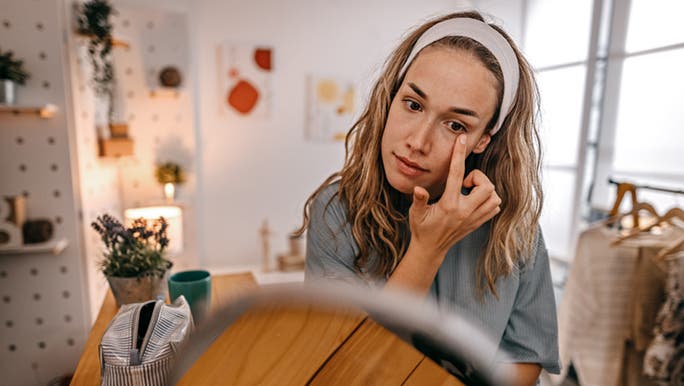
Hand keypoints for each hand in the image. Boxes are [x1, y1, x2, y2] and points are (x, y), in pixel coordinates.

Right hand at [408, 134, 501, 256]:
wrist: (431, 249)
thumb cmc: (422, 228)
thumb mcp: (415, 213)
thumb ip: (419, 200)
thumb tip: (418, 189)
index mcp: (449, 205)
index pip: (457, 174)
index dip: (458, 154)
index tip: (460, 140)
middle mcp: (465, 211)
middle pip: (486, 186)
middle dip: (478, 178)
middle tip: (465, 183)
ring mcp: (473, 218)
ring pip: (494, 197)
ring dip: (485, 189)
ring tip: (470, 192)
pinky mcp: (478, 223)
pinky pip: (494, 207)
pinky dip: (489, 199)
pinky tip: (475, 200)